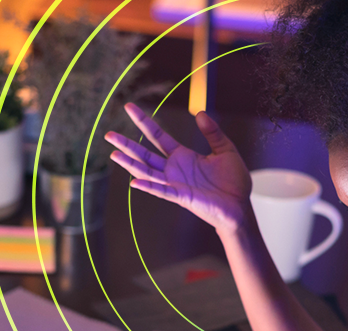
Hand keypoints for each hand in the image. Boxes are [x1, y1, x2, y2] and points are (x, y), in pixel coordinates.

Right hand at [104, 103, 251, 233]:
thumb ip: (213, 133)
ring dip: (130, 164)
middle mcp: (174, 169)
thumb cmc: (233, 181)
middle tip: (108, 134)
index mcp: (183, 156)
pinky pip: (162, 191)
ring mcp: (175, 183)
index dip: (143, 122)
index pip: (157, 136)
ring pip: (147, 171)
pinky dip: (149, 186)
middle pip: (144, 154)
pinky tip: (134, 181)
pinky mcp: (182, 196)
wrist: (240, 206)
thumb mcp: (225, 150)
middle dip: (126, 144)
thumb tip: (200, 114)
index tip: (129, 108)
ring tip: (113, 153)